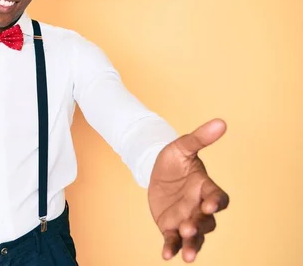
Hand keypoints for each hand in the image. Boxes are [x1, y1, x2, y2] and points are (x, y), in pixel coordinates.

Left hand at [148, 118, 228, 262]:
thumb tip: (220, 122)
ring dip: (192, 244)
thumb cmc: (173, 159)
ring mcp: (186, 218)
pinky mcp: (171, 227)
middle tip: (189, 228)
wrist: (154, 170)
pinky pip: (174, 240)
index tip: (209, 206)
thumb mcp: (182, 146)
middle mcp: (199, 207)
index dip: (215, 202)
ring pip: (195, 235)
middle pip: (207, 221)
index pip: (217, 198)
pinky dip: (172, 248)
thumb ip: (199, 138)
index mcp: (205, 188)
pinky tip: (166, 256)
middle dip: (199, 225)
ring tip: (187, 255)